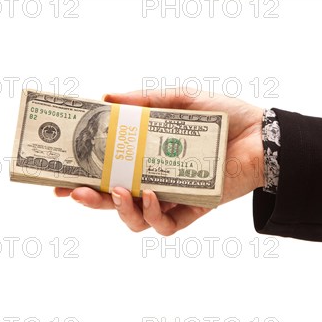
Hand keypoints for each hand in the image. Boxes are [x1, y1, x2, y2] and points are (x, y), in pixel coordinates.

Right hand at [55, 89, 264, 234]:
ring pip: (136, 219)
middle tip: (71, 190)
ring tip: (114, 191)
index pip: (109, 171)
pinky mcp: (195, 209)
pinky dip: (154, 215)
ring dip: (118, 210)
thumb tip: (106, 96)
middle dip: (89, 200)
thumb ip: (146, 100)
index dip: (83, 177)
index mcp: (149, 158)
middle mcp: (157, 180)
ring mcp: (174, 198)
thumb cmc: (224, 117)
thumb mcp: (180, 100)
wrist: (263, 135)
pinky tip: (152, 195)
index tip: (58, 176)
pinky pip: (167, 225)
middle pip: (114, 201)